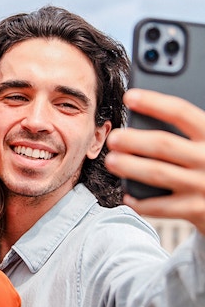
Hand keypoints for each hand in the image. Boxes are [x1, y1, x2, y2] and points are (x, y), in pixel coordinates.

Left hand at [105, 88, 204, 233]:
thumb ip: (189, 130)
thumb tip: (146, 110)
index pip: (181, 112)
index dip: (153, 103)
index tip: (129, 97)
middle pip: (164, 144)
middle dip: (134, 140)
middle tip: (113, 138)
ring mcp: (202, 185)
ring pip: (158, 173)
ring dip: (130, 167)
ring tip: (111, 161)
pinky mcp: (196, 209)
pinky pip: (161, 207)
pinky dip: (140, 202)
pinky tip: (126, 196)